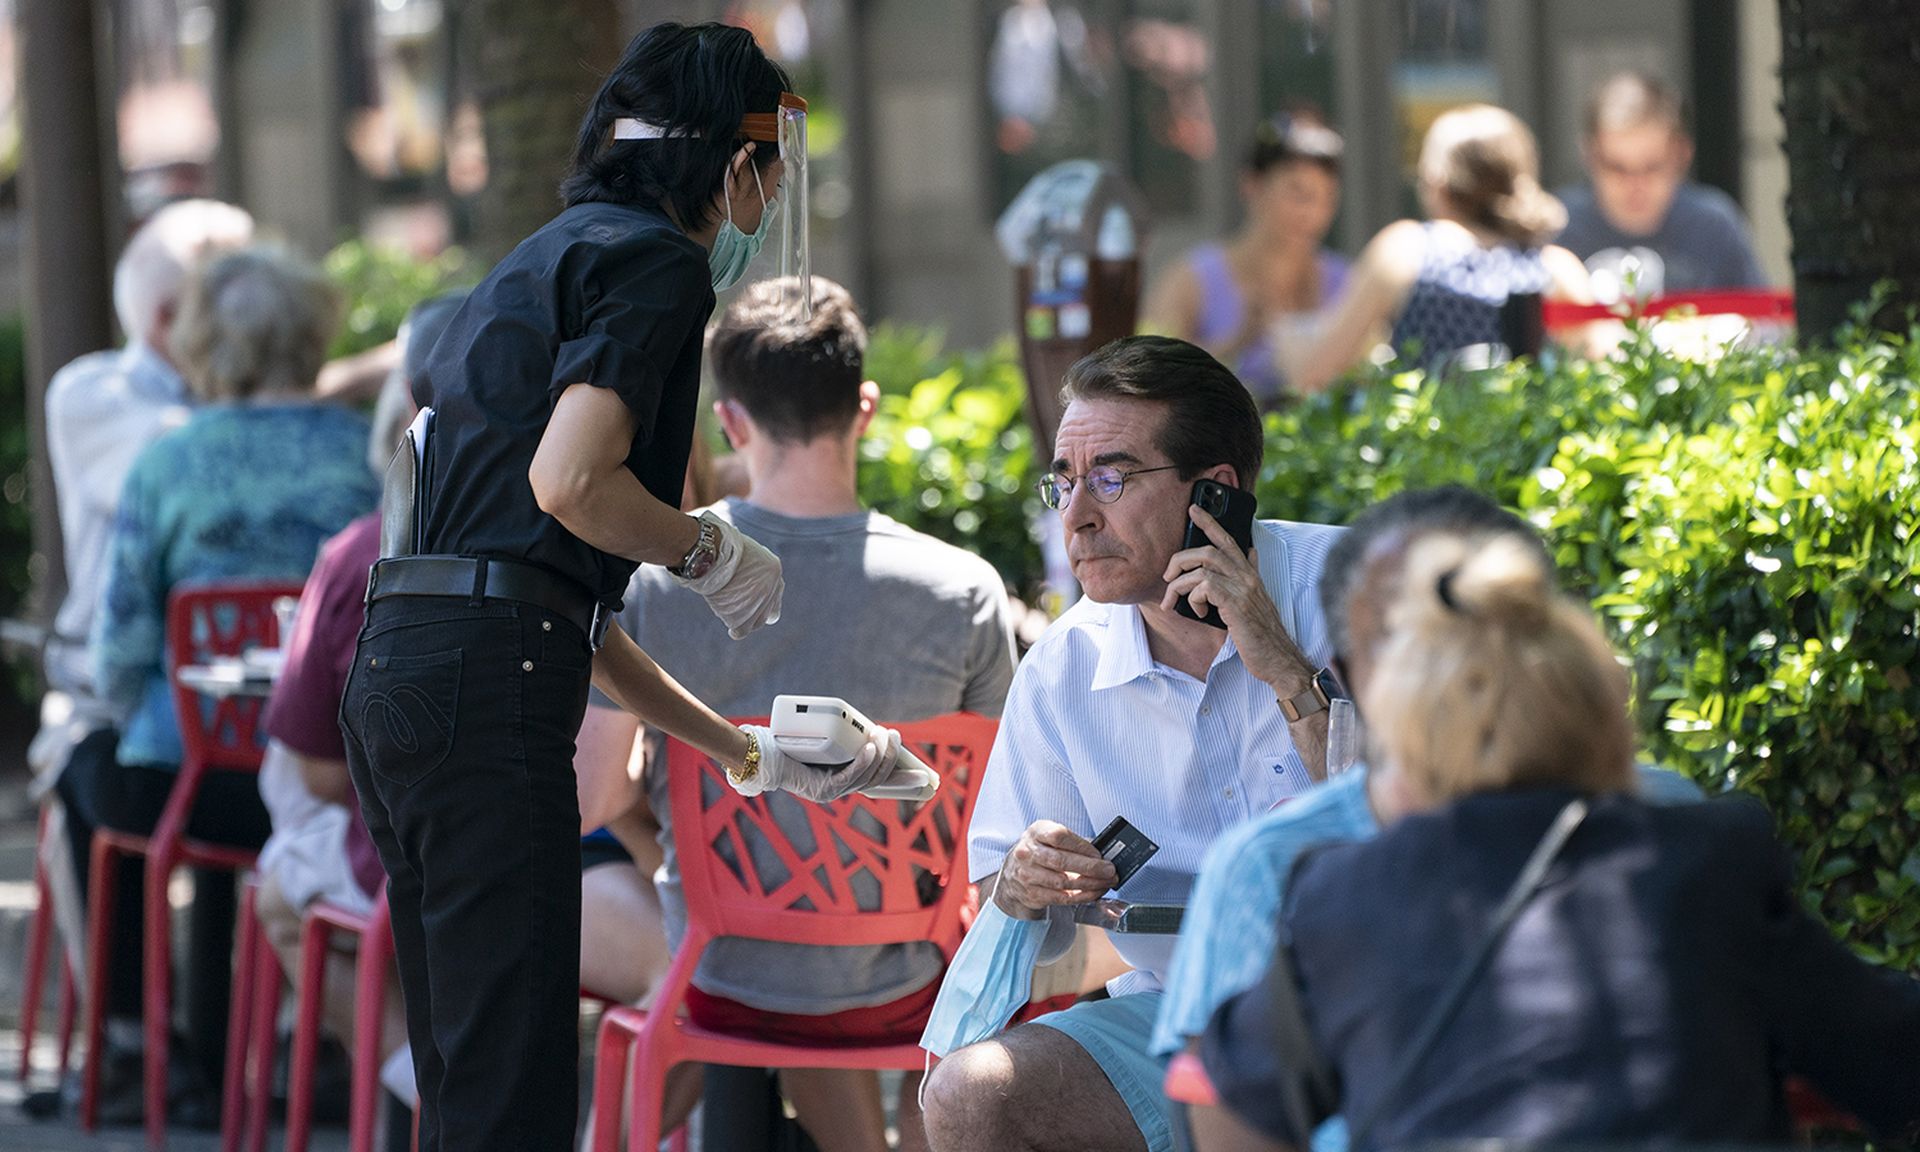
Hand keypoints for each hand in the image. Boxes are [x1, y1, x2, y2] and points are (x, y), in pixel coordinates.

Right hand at [674, 512, 784, 637]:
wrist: (711, 553)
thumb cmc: (722, 545)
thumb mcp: (745, 551)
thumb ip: (752, 565)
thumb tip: (745, 570)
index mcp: (774, 569)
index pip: (776, 591)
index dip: (767, 598)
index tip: (759, 601)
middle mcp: (771, 588)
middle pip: (768, 611)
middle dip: (757, 612)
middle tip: (746, 612)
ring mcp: (758, 604)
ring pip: (755, 621)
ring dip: (744, 618)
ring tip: (729, 610)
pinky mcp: (743, 617)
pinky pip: (742, 630)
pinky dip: (737, 631)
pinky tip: (733, 631)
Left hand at [733, 723, 900, 803]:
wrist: (760, 754)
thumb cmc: (790, 743)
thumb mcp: (823, 736)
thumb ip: (841, 735)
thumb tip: (864, 722)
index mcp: (843, 781)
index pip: (878, 781)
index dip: (901, 778)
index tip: (922, 773)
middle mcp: (839, 790)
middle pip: (876, 779)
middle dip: (892, 758)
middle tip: (896, 735)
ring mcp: (831, 793)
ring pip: (865, 778)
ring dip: (879, 756)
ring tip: (884, 735)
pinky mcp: (820, 791)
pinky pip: (848, 777)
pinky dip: (861, 762)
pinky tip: (868, 749)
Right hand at [991, 821, 1117, 920]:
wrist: (1012, 873)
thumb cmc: (1039, 851)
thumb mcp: (1049, 837)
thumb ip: (1073, 842)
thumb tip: (1102, 853)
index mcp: (1036, 832)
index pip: (1060, 837)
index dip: (1082, 846)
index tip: (1100, 854)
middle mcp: (1028, 853)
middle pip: (1062, 861)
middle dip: (1091, 868)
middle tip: (1110, 871)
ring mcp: (1027, 875)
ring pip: (1063, 882)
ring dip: (1090, 884)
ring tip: (1106, 883)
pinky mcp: (1032, 894)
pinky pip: (1061, 898)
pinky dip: (1082, 896)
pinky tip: (1094, 893)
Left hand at [1162, 506, 1312, 694]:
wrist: (1277, 657)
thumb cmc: (1261, 633)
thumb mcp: (1255, 600)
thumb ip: (1249, 575)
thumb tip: (1250, 551)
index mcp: (1249, 573)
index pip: (1229, 539)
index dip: (1210, 522)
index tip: (1193, 509)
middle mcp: (1247, 576)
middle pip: (1207, 549)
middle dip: (1180, 559)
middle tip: (1167, 575)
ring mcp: (1242, 588)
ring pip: (1201, 566)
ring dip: (1179, 583)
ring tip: (1173, 600)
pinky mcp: (1235, 602)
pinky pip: (1204, 586)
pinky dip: (1193, 599)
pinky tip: (1201, 614)